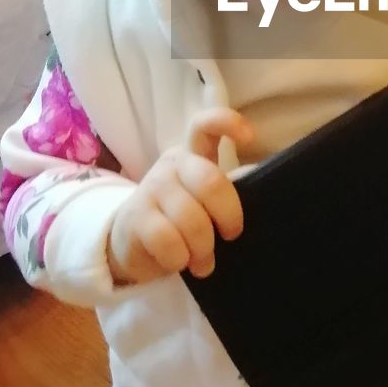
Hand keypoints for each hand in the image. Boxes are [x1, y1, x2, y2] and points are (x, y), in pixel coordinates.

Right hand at [108, 107, 253, 285]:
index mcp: (194, 156)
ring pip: (192, 220)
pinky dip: (180, 259)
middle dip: (228, 217)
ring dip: (203, 249)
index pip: (205, 126)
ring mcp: (151, 188)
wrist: (131, 243)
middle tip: (231, 236)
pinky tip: (178, 262)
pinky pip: (169, 241)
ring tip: (203, 263)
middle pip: (211, 182)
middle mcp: (173, 165)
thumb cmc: (181, 219)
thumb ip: (231, 188)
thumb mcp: (207, 202)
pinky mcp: (135, 216)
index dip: (228, 124)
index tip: (249, 137)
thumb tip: (256, 177)